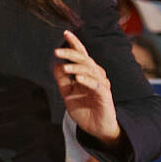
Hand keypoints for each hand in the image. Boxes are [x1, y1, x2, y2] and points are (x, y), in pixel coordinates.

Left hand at [55, 30, 120, 146]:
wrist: (96, 128)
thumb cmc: (83, 109)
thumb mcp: (67, 93)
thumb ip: (62, 79)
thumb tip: (55, 64)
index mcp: (87, 73)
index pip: (81, 55)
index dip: (74, 43)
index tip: (65, 33)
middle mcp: (96, 75)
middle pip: (85, 59)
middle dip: (71, 53)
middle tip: (57, 52)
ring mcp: (101, 85)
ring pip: (90, 70)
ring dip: (77, 67)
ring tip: (65, 67)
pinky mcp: (105, 95)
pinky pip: (97, 85)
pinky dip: (87, 80)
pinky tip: (78, 78)